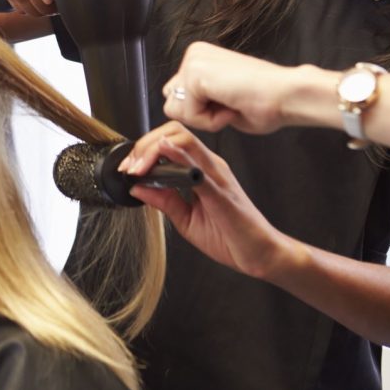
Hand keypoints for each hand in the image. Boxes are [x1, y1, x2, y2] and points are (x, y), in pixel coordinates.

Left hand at [123, 122, 289, 279]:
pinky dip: (180, 157)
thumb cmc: (230, 236)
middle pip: (176, 134)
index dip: (145, 147)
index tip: (128, 167)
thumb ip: (165, 201)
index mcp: (203, 170)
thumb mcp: (187, 219)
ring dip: (155, 150)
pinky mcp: (222, 194)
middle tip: (128, 167)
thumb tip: (138, 188)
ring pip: (186, 142)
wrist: (260, 254)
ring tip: (137, 167)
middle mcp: (211, 167)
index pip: (172, 141)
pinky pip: (200, 169)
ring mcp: (218, 177)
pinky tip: (166, 153)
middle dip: (145, 145)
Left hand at [162, 42, 299, 133]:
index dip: (202, 112)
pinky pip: (188, 115)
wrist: (286, 95)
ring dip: (204, 118)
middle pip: (173, 102)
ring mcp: (193, 61)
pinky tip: (231, 105)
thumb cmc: (264, 101)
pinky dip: (210, 121)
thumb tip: (178, 106)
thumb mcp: (220, 100)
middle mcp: (195, 54)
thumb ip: (199, 100)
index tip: (229, 103)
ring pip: (176, 109)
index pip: (178, 96)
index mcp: (201, 58)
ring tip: (231, 104)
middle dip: (198, 114)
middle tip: (229, 105)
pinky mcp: (195, 73)